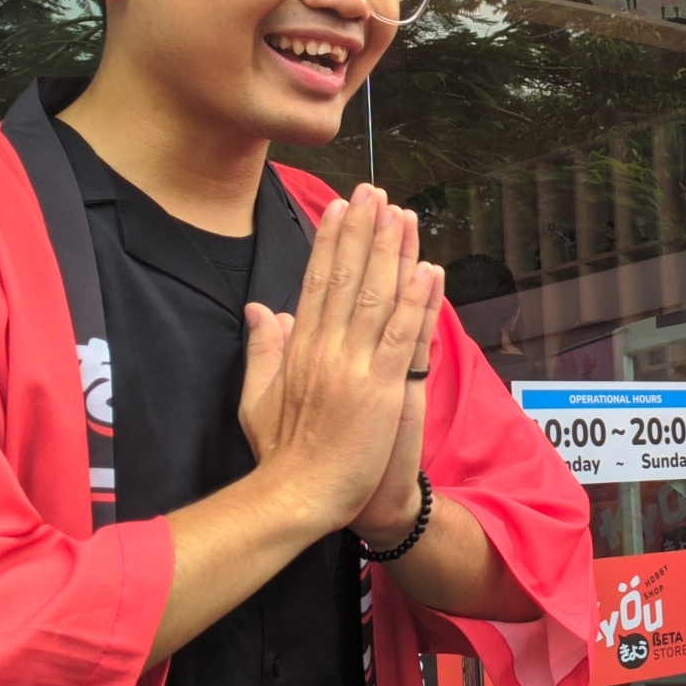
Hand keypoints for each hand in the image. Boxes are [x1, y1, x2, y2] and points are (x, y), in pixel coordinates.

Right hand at [235, 184, 442, 534]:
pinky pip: (401, 336)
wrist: (297, 496)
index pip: (317, 282)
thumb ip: (262, 350)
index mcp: (300, 349)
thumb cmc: (283, 455)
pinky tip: (428, 270)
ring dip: (390, 252)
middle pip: (345, 277)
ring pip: (374, 296)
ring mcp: (353, 366)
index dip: (331, 242)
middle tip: (374, 189)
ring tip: (401, 213)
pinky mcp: (380, 389)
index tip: (342, 207)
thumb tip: (261, 308)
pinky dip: (415, 302)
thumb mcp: (257, 397)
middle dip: (362, 231)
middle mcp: (325, 348)